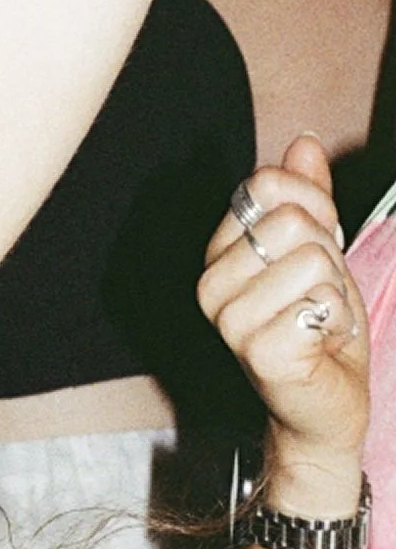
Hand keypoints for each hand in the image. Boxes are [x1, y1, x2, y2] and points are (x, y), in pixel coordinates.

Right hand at [198, 137, 369, 475]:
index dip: (312, 206)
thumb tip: (304, 143)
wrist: (327, 405)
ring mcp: (230, 321)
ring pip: (312, 259)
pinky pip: (321, 300)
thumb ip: (309, 198)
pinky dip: (337, 321)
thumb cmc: (317, 329)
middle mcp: (211, 285)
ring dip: (335, 292)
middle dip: (328, 255)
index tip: (316, 247)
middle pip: (291, 220)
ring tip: (318, 320)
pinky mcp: (260, 351)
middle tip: (317, 294)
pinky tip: (320, 343)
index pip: (265, 185)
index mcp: (218, 254)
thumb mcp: (319, 251)